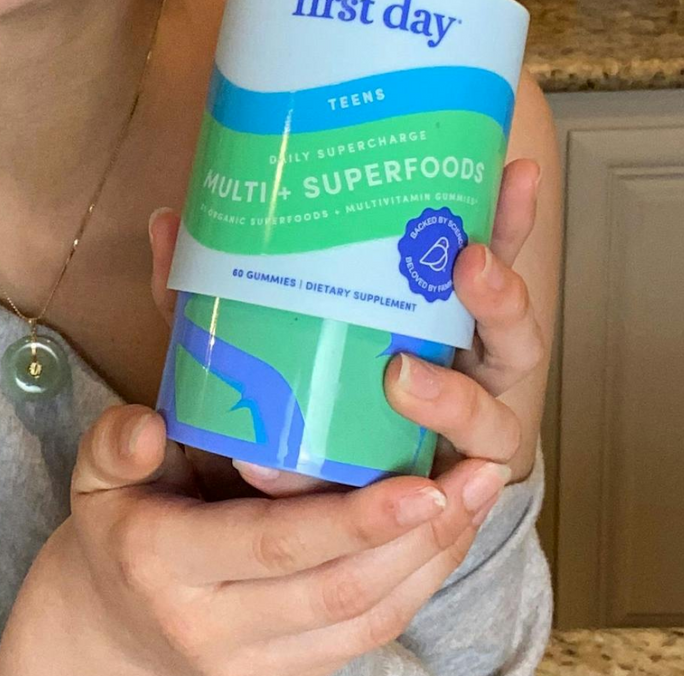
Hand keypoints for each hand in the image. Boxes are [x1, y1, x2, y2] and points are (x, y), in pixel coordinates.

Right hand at [0, 401, 507, 675]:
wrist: (104, 630)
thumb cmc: (112, 528)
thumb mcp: (93, 477)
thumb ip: (116, 444)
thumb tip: (150, 424)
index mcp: (165, 564)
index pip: (274, 546)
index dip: (353, 521)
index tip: (420, 483)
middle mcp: (214, 626)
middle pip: (338, 589)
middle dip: (419, 536)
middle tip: (476, 472)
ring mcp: (256, 662)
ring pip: (365, 620)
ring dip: (434, 560)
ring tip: (479, 492)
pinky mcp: (289, 673)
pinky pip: (365, 635)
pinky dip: (415, 585)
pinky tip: (447, 533)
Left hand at [147, 156, 547, 497]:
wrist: (265, 513)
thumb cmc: (279, 396)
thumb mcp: (242, 334)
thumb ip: (210, 287)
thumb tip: (167, 222)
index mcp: (439, 319)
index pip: (489, 257)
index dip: (513, 217)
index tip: (514, 170)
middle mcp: (469, 379)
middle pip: (516, 338)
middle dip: (499, 298)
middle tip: (465, 264)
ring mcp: (462, 448)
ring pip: (493, 426)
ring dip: (453, 398)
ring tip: (401, 375)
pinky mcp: (440, 513)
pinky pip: (452, 509)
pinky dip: (430, 502)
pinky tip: (409, 494)